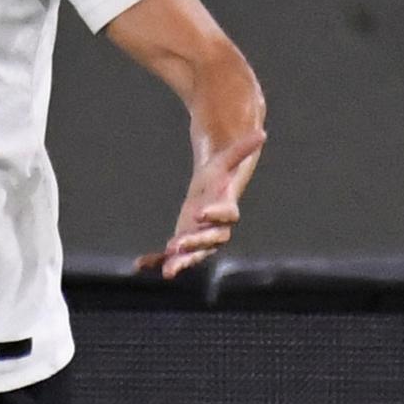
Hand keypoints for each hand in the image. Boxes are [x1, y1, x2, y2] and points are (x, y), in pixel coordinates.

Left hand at [141, 127, 263, 277]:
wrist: (211, 191)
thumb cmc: (220, 176)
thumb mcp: (226, 160)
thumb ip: (242, 149)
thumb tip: (262, 132)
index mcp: (226, 209)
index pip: (228, 215)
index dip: (216, 214)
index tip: (201, 212)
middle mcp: (215, 229)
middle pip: (210, 241)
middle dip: (195, 244)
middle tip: (176, 244)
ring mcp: (199, 239)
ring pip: (193, 255)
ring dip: (181, 262)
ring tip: (168, 271)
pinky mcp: (183, 243)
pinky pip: (171, 256)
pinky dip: (156, 261)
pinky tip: (140, 265)